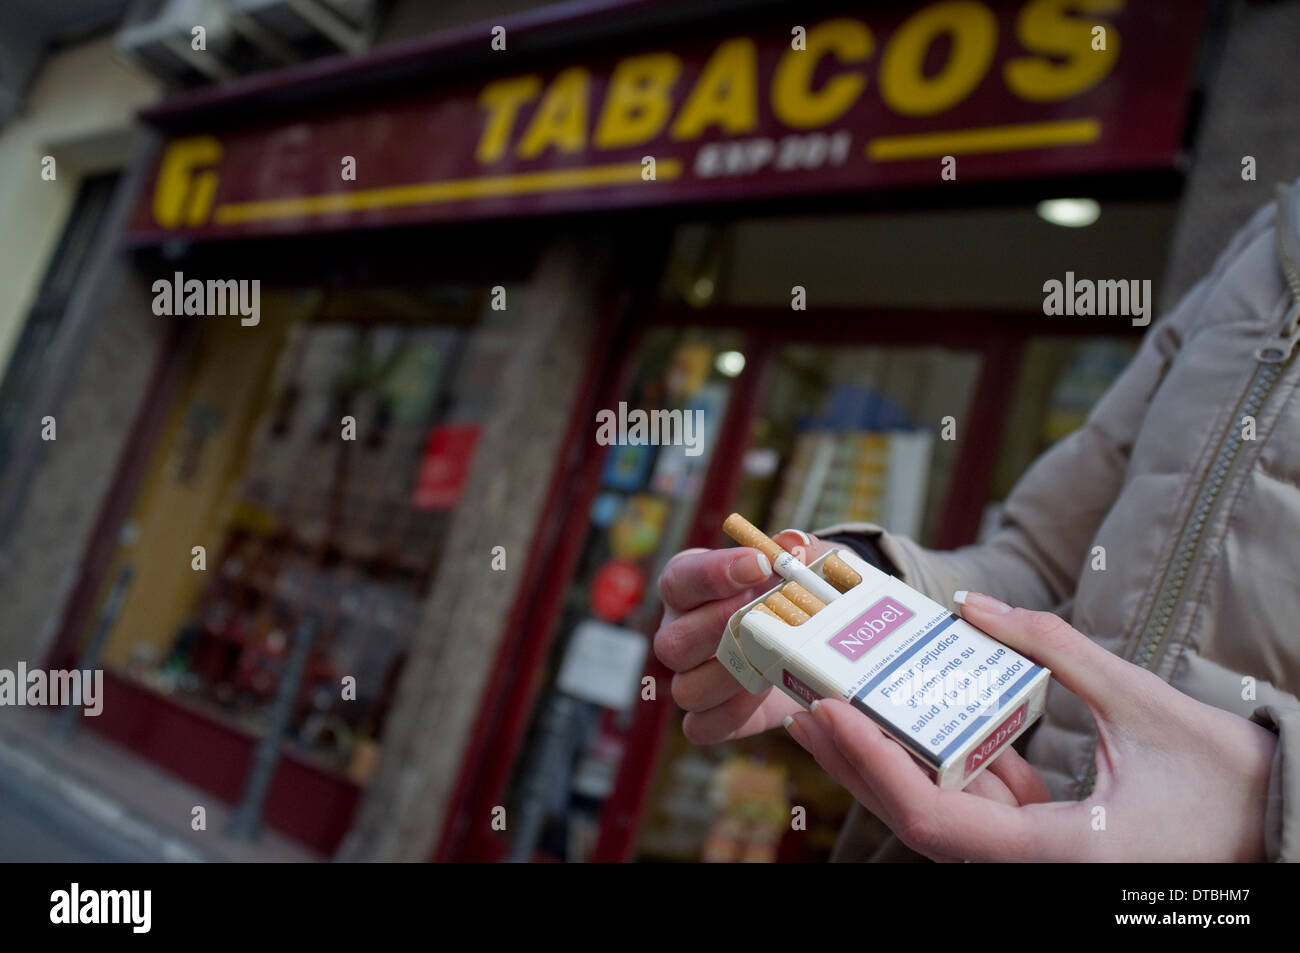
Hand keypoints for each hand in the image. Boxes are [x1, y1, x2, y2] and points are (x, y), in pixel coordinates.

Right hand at [654, 531, 832, 743]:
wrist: (814, 640)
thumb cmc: (795, 591)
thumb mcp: (805, 562)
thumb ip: (800, 549)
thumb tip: (794, 544)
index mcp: (690, 586)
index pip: (682, 579)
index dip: (716, 573)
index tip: (759, 564)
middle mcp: (680, 632)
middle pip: (674, 642)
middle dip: (722, 628)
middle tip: (767, 615)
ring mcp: (691, 678)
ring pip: (686, 689)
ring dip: (731, 676)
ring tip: (772, 660)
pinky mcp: (711, 717)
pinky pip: (701, 727)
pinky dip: (731, 714)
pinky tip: (764, 692)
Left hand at [784, 592, 1276, 861]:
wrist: (1278, 825)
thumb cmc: (1228, 780)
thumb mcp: (1140, 704)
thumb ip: (1055, 650)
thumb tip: (978, 603)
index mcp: (1055, 854)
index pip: (933, 821)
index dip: (873, 766)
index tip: (830, 714)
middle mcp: (1033, 869)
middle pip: (917, 818)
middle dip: (857, 761)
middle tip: (806, 704)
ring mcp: (1034, 858)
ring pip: (941, 811)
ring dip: (890, 759)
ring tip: (839, 703)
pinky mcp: (1042, 838)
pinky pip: (979, 803)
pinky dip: (946, 760)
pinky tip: (913, 714)